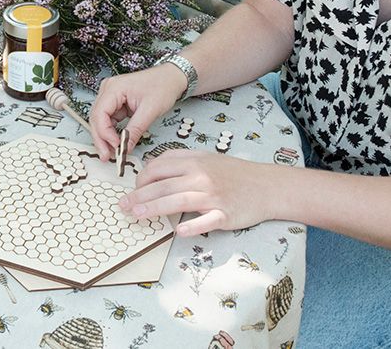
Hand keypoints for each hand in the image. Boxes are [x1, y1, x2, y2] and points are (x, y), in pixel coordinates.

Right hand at [89, 65, 184, 159]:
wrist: (171, 78)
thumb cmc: (162, 86)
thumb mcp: (150, 110)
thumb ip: (135, 130)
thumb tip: (125, 147)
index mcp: (113, 88)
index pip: (99, 114)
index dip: (104, 133)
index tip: (115, 147)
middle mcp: (108, 90)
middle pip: (96, 118)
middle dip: (101, 139)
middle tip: (107, 156)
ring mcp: (110, 97)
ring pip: (101, 121)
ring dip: (105, 138)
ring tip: (112, 152)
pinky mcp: (116, 103)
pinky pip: (109, 120)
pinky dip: (112, 133)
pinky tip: (116, 143)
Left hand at [120, 149, 277, 236]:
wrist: (267, 186)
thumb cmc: (234, 173)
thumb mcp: (206, 158)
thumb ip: (180, 160)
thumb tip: (152, 166)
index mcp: (194, 161)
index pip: (158, 168)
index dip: (141, 179)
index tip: (133, 190)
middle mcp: (201, 177)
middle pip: (163, 186)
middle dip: (139, 196)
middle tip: (123, 206)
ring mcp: (213, 196)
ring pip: (178, 201)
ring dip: (154, 209)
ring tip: (137, 215)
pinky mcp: (225, 214)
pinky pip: (207, 221)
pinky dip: (192, 226)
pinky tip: (178, 231)